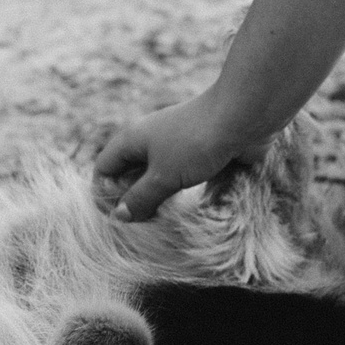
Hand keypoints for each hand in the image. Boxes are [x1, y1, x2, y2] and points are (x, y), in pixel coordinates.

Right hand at [92, 92, 264, 222]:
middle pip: (128, 174)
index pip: (104, 168)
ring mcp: (174, 147)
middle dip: (130, 199)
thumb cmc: (195, 144)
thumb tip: (119, 215)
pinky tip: (181, 210)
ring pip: (155, 177)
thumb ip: (140, 198)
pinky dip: (176, 193)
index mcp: (132, 140)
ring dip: (154, 199)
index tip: (114, 219)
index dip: (103, 193)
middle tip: (138, 226)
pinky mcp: (197, 154)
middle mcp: (149, 141)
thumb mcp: (162, 176)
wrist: (241, 117)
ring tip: (158, 222)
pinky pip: (179, 177)